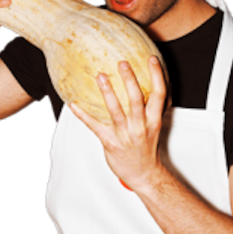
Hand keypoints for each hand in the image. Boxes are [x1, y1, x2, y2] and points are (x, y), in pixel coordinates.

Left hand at [70, 56, 168, 192]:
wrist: (143, 174)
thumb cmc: (146, 148)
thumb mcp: (154, 126)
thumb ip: (152, 107)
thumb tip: (154, 85)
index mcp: (153, 120)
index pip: (159, 94)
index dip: (157, 75)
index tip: (151, 59)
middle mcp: (140, 126)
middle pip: (136, 99)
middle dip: (130, 79)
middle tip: (122, 62)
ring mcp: (125, 135)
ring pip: (115, 110)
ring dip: (107, 92)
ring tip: (100, 76)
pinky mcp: (110, 142)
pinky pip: (95, 126)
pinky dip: (83, 115)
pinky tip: (73, 104)